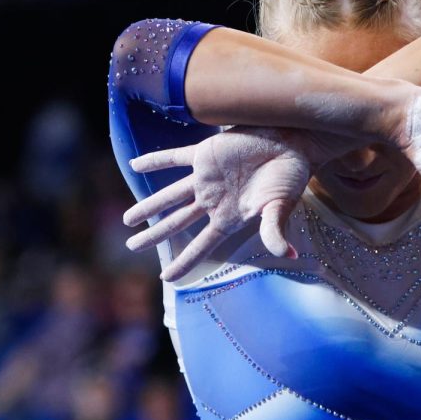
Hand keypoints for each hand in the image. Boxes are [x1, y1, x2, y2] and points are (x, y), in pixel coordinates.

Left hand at [123, 127, 342, 281]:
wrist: (292, 141)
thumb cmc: (291, 176)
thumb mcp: (281, 206)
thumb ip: (274, 229)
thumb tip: (288, 254)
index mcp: (229, 217)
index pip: (201, 245)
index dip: (184, 262)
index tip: (166, 278)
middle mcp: (214, 200)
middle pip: (177, 222)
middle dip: (154, 235)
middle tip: (130, 247)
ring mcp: (207, 178)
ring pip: (171, 195)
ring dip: (149, 205)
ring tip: (128, 219)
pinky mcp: (206, 153)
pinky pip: (174, 157)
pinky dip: (154, 161)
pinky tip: (134, 164)